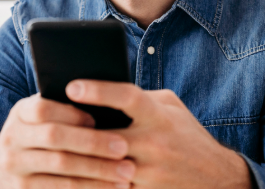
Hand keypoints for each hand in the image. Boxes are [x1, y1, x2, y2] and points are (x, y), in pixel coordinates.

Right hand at [0, 94, 135, 188]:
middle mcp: (11, 138)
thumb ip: (62, 110)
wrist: (3, 172)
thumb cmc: (38, 138)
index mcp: (20, 113)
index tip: (99, 119)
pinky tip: (110, 188)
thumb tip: (106, 104)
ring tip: (126, 173)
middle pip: (55, 137)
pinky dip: (89, 188)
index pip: (43, 108)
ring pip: (61, 166)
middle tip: (124, 147)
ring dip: (98, 170)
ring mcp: (14, 165)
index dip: (72, 113)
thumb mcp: (41, 121)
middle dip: (93, 142)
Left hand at [65, 81, 250, 188]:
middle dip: (76, 132)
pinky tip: (71, 175)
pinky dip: (91, 182)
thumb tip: (103, 90)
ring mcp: (150, 173)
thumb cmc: (187, 135)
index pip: (127, 97)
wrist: (218, 179)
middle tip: (47, 125)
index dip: (99, 90)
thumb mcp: (171, 108)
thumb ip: (141, 97)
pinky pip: (111, 188)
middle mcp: (155, 144)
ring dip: (79, 161)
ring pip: (104, 167)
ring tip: (51, 151)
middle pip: (106, 137)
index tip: (71, 86)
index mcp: (159, 116)